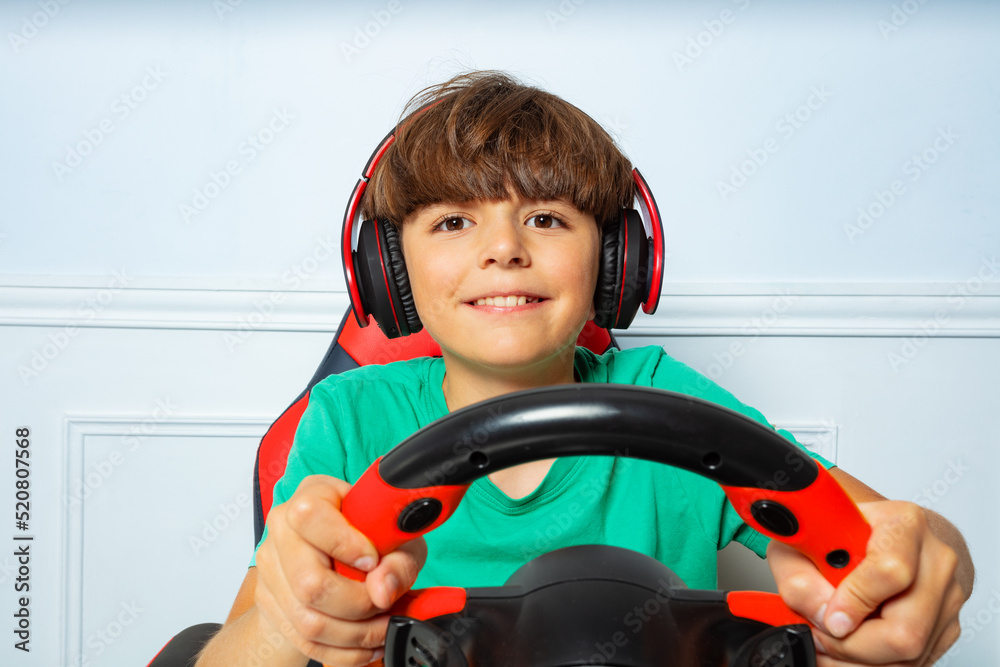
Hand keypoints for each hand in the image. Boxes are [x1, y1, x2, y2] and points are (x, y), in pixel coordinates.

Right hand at [254, 474, 426, 666]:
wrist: (337, 557)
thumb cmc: (371, 538)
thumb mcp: (399, 539)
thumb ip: (399, 560)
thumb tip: (382, 590)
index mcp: (314, 495)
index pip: (310, 516)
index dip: (345, 544)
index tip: (373, 560)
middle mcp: (283, 528)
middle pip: (309, 582)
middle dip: (358, 605)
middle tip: (383, 604)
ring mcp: (271, 567)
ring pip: (308, 620)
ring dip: (354, 634)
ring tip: (381, 628)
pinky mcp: (270, 602)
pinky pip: (304, 641)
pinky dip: (342, 650)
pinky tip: (364, 642)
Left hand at [768, 501, 965, 665]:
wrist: (884, 531)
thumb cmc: (845, 528)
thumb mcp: (805, 539)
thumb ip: (800, 575)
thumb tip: (817, 612)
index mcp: (902, 525)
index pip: (890, 571)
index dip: (855, 601)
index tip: (828, 616)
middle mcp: (935, 561)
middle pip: (905, 631)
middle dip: (851, 645)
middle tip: (820, 634)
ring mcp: (947, 597)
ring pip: (908, 656)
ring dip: (856, 658)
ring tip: (827, 640)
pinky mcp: (947, 627)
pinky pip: (912, 664)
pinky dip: (870, 662)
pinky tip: (846, 646)